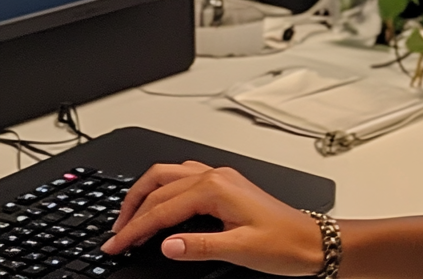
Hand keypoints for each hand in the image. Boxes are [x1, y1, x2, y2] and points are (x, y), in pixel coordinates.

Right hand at [101, 161, 324, 275]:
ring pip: (170, 174)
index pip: (162, 207)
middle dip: (132, 207)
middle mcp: (217, 176)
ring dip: (145, 194)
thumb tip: (165, 244)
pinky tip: (158, 207)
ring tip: (128, 220)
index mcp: (217, 187)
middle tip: (113, 234)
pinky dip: (163, 191)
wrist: (309, 239)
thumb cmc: (282, 243)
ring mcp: (221, 178)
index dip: (133, 229)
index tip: (112, 247)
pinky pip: (184, 179)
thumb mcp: (239, 250)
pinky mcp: (225, 186)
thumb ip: (199, 246)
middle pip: (160, 182)